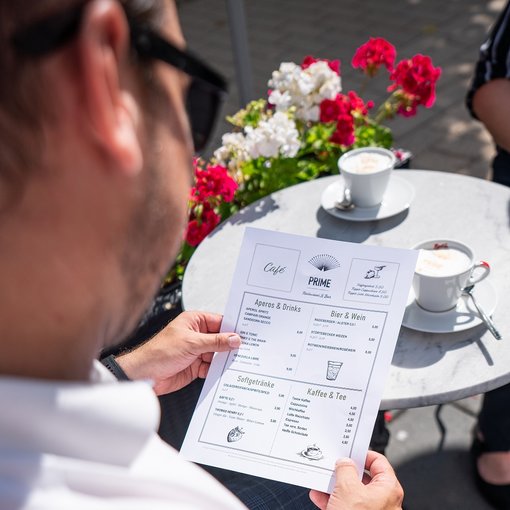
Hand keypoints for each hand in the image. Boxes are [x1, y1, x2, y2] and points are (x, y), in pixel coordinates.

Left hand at [115, 311, 240, 394]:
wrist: (144, 375)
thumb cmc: (160, 352)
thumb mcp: (191, 344)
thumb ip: (215, 342)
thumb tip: (234, 339)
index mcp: (194, 322)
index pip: (219, 322)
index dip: (233, 328)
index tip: (248, 333)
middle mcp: (196, 335)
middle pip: (220, 339)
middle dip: (231, 345)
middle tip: (249, 350)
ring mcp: (196, 352)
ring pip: (217, 355)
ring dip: (226, 360)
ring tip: (241, 363)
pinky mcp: (195, 367)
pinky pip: (211, 368)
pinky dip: (218, 371)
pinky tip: (227, 374)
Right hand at [309, 451, 402, 509]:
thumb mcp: (347, 488)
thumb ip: (345, 469)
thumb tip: (344, 463)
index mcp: (389, 489)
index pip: (379, 462)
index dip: (363, 454)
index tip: (350, 452)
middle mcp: (385, 501)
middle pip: (364, 478)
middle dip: (345, 472)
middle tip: (334, 467)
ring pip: (353, 493)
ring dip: (336, 487)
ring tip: (323, 482)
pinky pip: (348, 506)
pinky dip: (334, 501)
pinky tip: (320, 497)